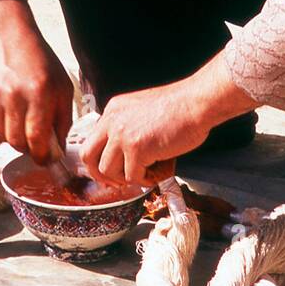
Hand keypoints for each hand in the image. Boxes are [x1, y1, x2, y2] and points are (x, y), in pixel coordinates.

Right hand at [0, 0, 72, 163]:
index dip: (41, 155)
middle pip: (17, 142)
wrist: (8, 39)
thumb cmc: (41, 64)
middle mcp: (14, 95)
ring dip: (11, 140)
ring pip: (0, 138)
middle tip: (32, 142)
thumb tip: (56, 151)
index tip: (44, 159)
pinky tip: (3, 124)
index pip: (37, 137)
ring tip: (18, 126)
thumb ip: (63, 120)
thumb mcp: (62, 87)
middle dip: (27, 148)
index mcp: (40, 93)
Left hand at [79, 53, 255, 186]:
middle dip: (98, 174)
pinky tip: (153, 174)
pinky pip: (131, 176)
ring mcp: (123, 135)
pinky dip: (142, 180)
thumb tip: (125, 153)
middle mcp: (113, 120)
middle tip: (114, 182)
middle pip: (88, 155)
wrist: (196, 103)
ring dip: (123, 178)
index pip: (94, 139)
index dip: (100, 158)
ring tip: (140, 176)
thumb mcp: (143, 110)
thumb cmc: (179, 108)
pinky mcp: (137, 149)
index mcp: (114, 109)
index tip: (110, 169)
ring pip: (107, 170)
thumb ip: (129, 126)